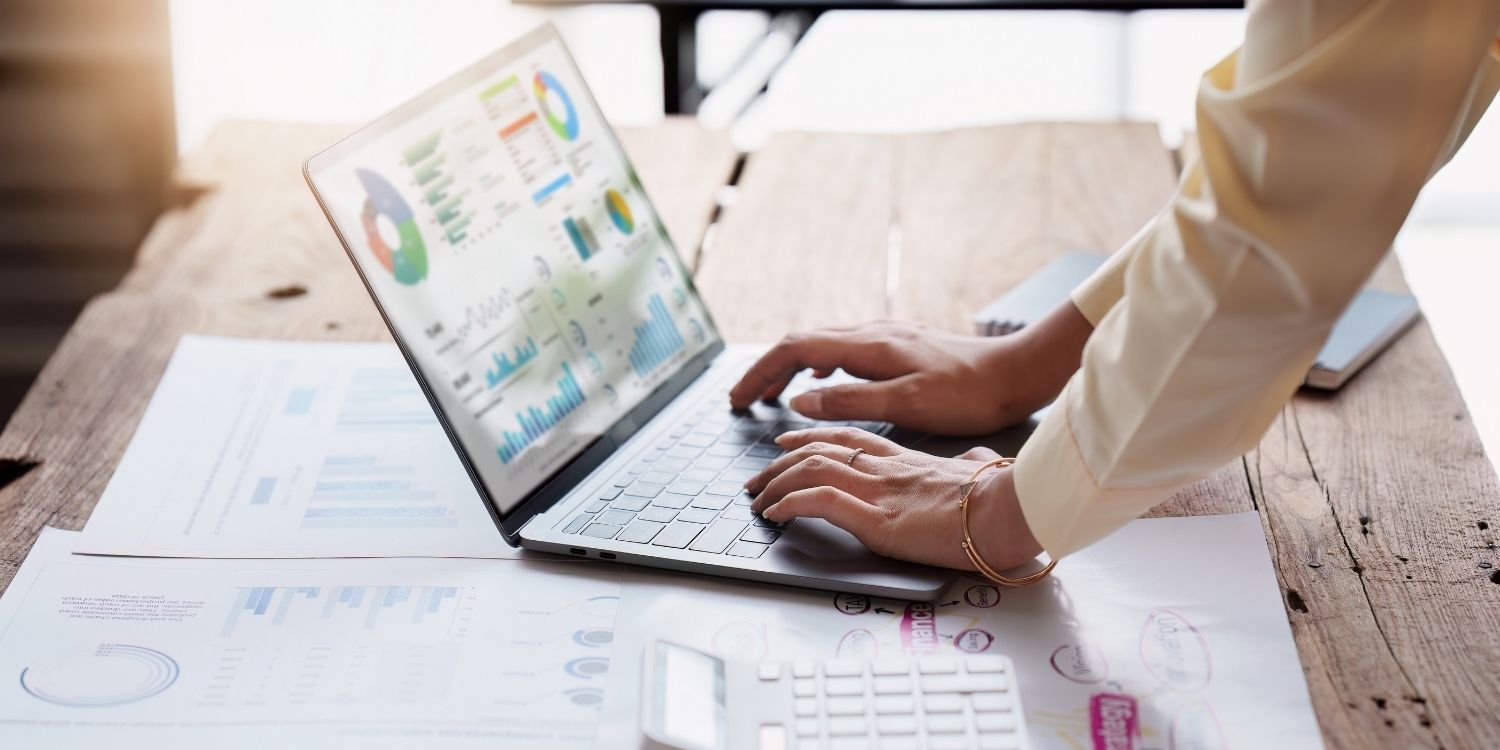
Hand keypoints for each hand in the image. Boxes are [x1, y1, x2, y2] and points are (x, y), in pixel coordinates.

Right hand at [727, 304, 1091, 435]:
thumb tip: (800, 400)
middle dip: (766, 370)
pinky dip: (818, 365)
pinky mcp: (902, 346)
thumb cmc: (969, 394)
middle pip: (802, 343)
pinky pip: (844, 349)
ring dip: (790, 367)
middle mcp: (874, 333)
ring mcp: (888, 337)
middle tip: (742, 399)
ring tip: (772, 393)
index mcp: (870, 346)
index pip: (795, 349)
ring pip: (822, 344)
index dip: (760, 373)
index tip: (737, 399)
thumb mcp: (907, 404)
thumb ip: (850, 400)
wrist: (1017, 373)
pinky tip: (824, 379)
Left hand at [745, 427, 1041, 570]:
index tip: (789, 440)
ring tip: (756, 498)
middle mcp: (887, 470)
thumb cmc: (1007, 493)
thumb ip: (975, 462)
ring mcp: (879, 492)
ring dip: (775, 483)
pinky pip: (819, 502)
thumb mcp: (986, 468)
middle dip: (780, 463)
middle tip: (757, 478)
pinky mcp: (877, 519)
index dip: (813, 437)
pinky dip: (789, 504)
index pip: (850, 440)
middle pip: (820, 452)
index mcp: (909, 460)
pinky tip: (774, 513)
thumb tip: (981, 458)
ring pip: (810, 470)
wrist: (1014, 506)